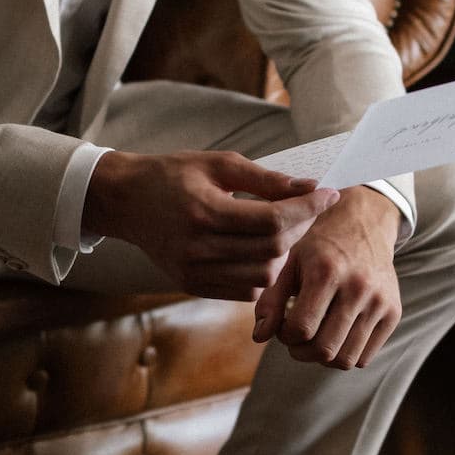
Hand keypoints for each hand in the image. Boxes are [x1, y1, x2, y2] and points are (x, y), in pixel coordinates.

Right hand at [83, 150, 339, 300]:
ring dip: (283, 254)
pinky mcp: (192, 285)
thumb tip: (309, 188)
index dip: (308, 208)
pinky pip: (245, 291)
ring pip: (263, 277)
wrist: (126, 201)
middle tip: (307, 209)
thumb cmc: (172, 174)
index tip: (329, 194)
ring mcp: (194, 272)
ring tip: (281, 230)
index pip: (273, 219)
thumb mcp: (218, 164)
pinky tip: (260, 250)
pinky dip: (262, 273)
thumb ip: (265, 179)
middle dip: (300, 228)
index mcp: (205, 211)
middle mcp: (198, 247)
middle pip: (272, 249)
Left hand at [252, 185, 401, 368]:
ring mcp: (380, 301)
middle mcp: (359, 287)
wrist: (363, 224)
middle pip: (324, 350)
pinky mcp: (394, 312)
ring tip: (314, 337)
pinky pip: (365, 357)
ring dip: (323, 358)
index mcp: (327, 271)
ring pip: (346, 359)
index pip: (301, 328)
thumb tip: (260, 336)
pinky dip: (345, 354)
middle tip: (295, 337)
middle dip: (301, 351)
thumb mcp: (289, 261)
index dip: (284, 336)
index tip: (282, 326)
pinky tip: (335, 334)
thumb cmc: (319, 245)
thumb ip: (271, 299)